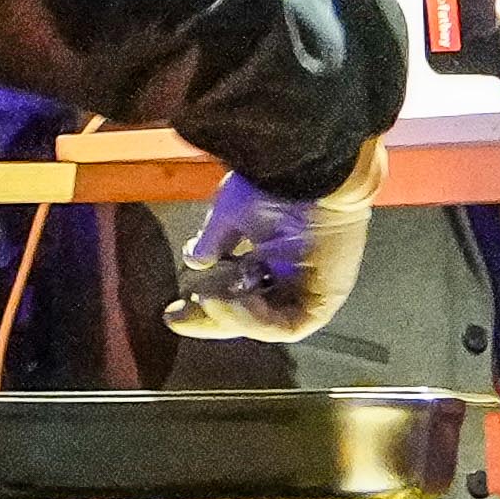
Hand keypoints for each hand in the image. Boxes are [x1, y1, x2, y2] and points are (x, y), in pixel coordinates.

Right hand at [169, 186, 368, 348]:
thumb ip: (215, 241)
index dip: (208, 301)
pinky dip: (258, 320)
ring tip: (207, 302)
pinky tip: (234, 303)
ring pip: (267, 323)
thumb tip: (194, 261)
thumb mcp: (233, 214)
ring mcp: (309, 290)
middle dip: (213, 319)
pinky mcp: (324, 301)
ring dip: (233, 318)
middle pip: (250, 312)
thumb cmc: (277, 185)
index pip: (238, 289)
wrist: (311, 172)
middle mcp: (291, 275)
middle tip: (176, 318)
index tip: (175, 307)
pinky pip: (289, 325)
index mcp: (273, 254)